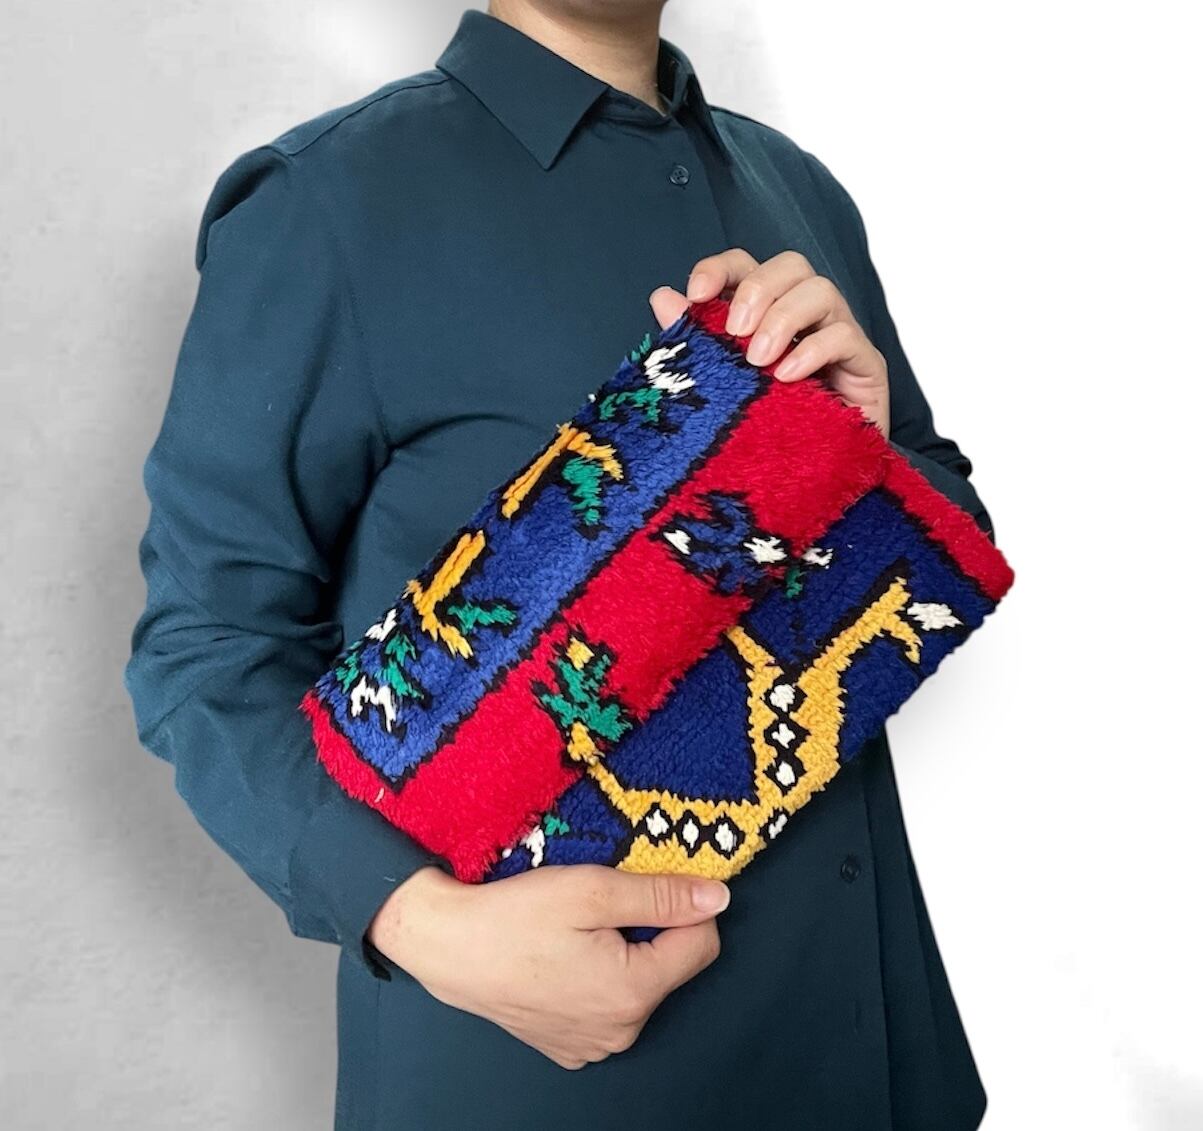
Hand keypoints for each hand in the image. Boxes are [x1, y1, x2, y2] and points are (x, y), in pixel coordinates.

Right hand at [368, 864, 727, 1069]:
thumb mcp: (592, 889)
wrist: (446, 945)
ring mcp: (592, 1045)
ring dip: (622, 955)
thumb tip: (718, 897)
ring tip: (574, 931)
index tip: (648, 885)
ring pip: (637, 985)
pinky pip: (605, 1007)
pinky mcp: (567, 1046)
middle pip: (668, 966)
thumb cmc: (514, 916)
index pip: (702, 944)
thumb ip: (661, 895)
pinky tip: (560, 957)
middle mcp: (620, 1031)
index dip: (684, 906)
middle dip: (648, 931)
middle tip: (599, 906)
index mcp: (633, 993)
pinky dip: (595, 979)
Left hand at [650, 248, 889, 436]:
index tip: (694, 295)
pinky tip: (786, 378)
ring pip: (822, 291)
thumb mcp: (721, 389)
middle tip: (734, 332)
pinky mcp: (866, 366)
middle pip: (791, 266)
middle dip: (757, 290)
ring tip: (757, 360)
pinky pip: (845, 337)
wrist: (811, 488)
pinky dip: (812, 351)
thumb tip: (663, 297)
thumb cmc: (766, 437)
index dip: (720, 269)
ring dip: (782, 318)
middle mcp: (805, 319)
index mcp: (766, 316)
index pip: (747, 267)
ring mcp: (838, 338)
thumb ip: (695, 343)